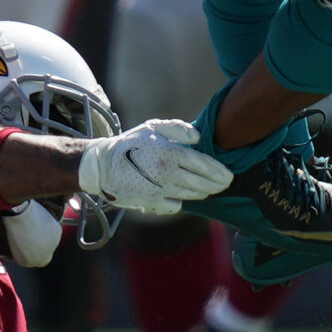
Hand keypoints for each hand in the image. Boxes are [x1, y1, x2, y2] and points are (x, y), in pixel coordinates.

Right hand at [74, 118, 234, 212]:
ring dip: (204, 192)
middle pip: (203, 183)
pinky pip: (176, 204)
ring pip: (192, 195)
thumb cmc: (130, 144)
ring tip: (210, 188)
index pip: (204, 165)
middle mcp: (168, 174)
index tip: (229, 175)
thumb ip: (178, 129)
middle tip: (225, 183)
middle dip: (218, 184)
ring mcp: (160, 191)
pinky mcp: (152, 203)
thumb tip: (199, 138)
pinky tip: (185, 194)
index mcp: (170, 153)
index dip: (220, 172)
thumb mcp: (153, 127)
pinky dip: (182, 200)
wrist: (102, 167)